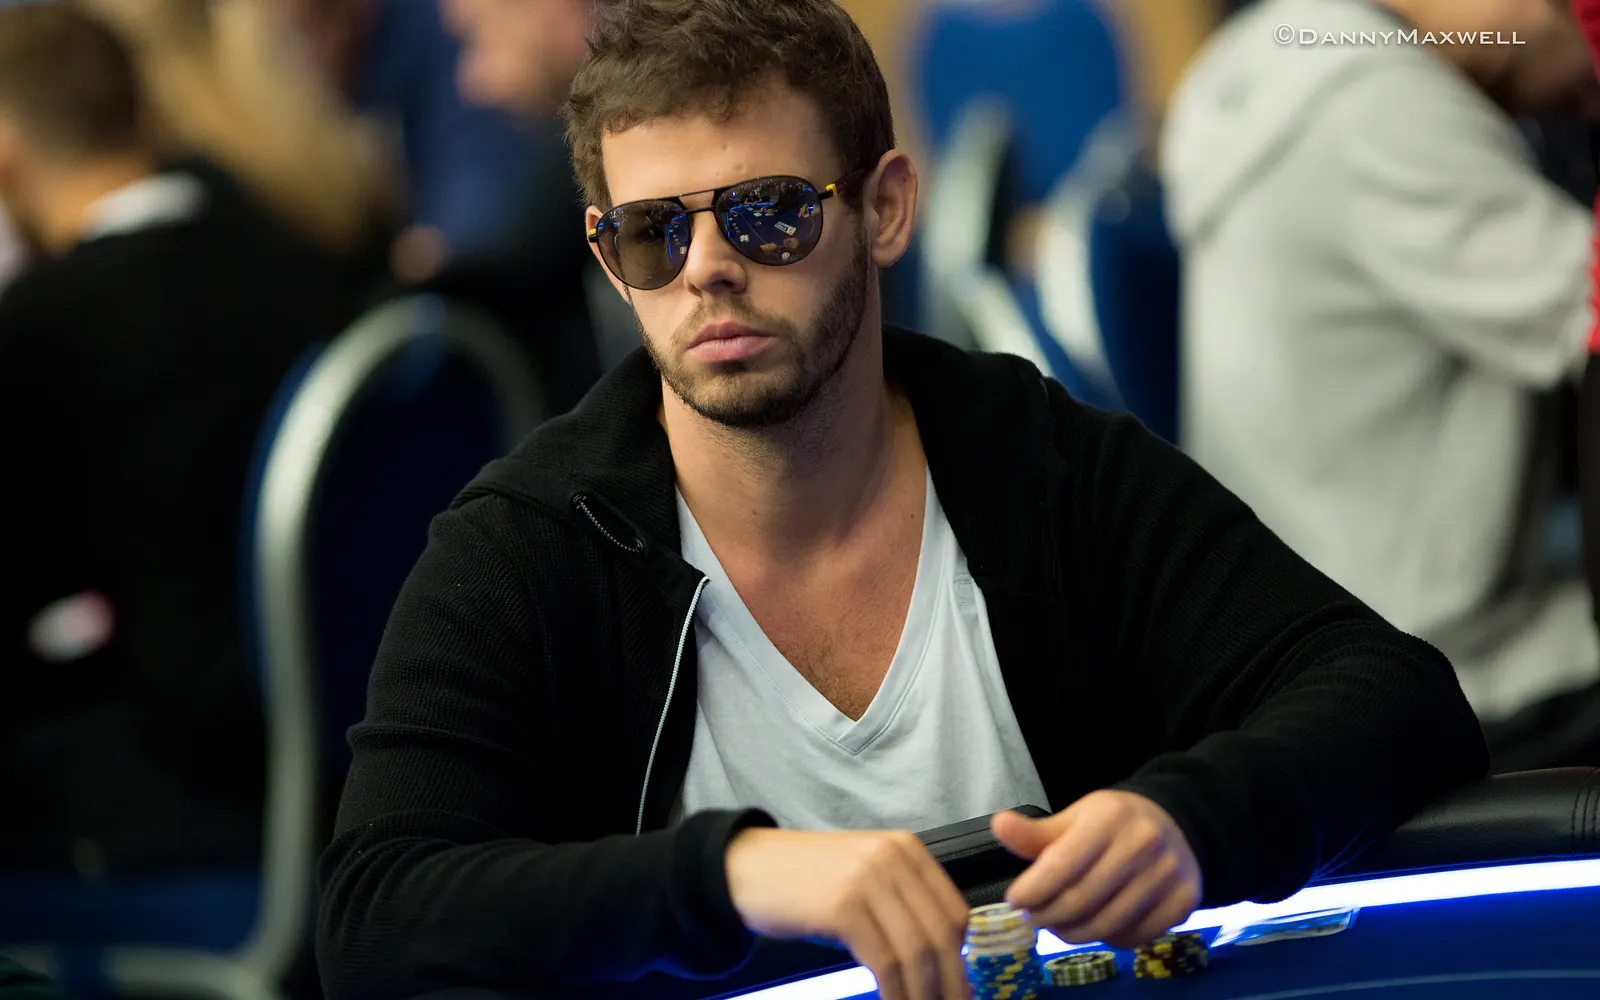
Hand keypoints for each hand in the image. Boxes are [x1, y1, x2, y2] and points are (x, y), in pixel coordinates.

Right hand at [725, 827, 972, 999]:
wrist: (744, 868)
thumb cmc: (804, 881)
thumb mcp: (863, 878)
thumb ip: (900, 903)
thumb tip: (939, 958)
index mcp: (906, 849)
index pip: (955, 911)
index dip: (961, 959)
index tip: (958, 990)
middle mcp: (894, 858)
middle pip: (942, 933)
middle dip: (950, 982)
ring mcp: (868, 879)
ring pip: (917, 950)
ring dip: (923, 993)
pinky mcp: (844, 906)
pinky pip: (885, 961)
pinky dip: (895, 992)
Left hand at [994, 791, 1201, 948]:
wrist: (1176, 824)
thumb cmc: (1114, 823)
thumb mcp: (1075, 818)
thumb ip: (1036, 832)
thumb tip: (999, 825)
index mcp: (1109, 818)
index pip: (1062, 864)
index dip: (1033, 889)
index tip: (1014, 901)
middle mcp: (1143, 844)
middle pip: (1082, 899)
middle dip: (1048, 916)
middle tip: (1034, 918)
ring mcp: (1168, 874)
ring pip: (1107, 923)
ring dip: (1073, 933)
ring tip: (1058, 926)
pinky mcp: (1184, 902)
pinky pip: (1135, 936)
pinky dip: (1108, 939)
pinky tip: (1096, 926)